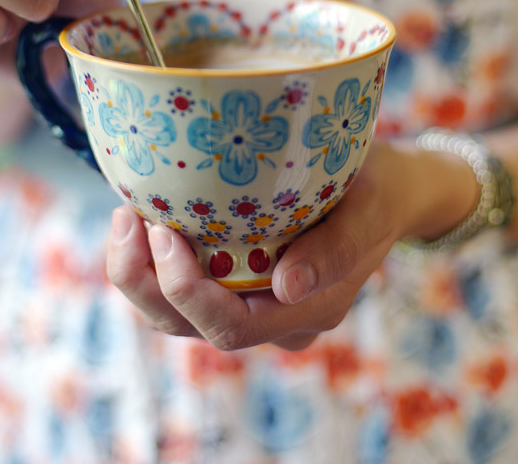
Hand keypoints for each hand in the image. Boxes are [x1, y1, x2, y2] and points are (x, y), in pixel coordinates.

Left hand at [106, 140, 477, 350]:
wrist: (391, 189)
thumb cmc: (381, 192)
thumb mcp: (370, 207)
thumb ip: (337, 248)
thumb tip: (288, 286)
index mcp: (307, 308)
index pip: (233, 327)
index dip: (189, 291)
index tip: (167, 232)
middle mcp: (272, 315)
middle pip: (191, 326)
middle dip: (146, 282)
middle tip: (129, 220)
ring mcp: (252, 297)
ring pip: (177, 312)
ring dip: (139, 272)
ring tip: (125, 215)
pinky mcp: (237, 273)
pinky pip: (184, 282)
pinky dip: (154, 258)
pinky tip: (142, 215)